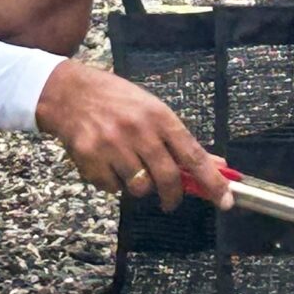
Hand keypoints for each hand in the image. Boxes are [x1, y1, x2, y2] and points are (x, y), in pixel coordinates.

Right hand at [34, 60, 232, 209]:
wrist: (68, 93)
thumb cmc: (117, 100)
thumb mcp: (152, 109)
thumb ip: (180, 140)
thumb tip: (214, 164)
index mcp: (159, 116)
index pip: (193, 155)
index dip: (211, 181)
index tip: (225, 201)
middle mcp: (138, 131)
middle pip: (168, 178)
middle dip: (173, 196)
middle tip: (171, 200)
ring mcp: (113, 146)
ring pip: (140, 188)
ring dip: (140, 186)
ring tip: (130, 167)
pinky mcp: (90, 160)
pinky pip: (112, 189)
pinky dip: (114, 183)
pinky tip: (107, 163)